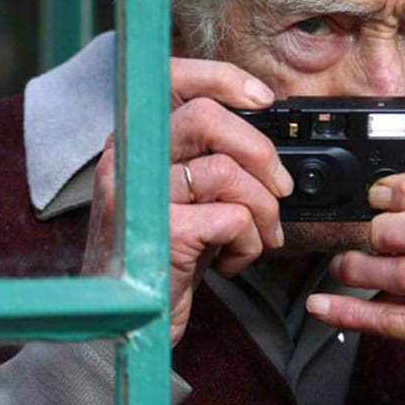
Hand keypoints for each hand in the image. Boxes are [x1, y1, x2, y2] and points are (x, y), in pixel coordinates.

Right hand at [83, 57, 293, 345]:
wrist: (125, 327)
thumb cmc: (163, 258)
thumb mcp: (185, 198)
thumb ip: (211, 161)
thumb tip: (268, 143)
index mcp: (136, 144)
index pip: (170, 80)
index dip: (221, 78)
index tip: (262, 98)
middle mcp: (128, 162)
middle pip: (207, 117)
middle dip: (261, 151)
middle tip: (279, 187)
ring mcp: (140, 197)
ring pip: (227, 171)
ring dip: (264, 209)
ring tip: (260, 236)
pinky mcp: (162, 234)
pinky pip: (233, 218)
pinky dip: (249, 243)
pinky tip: (233, 261)